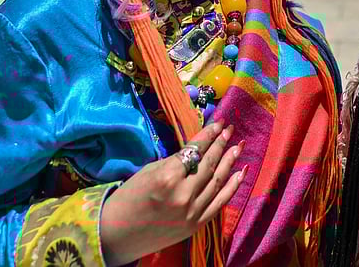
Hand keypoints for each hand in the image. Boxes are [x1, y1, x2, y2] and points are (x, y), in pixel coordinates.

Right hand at [100, 121, 245, 265]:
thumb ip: (175, 161)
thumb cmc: (128, 198)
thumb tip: (197, 149)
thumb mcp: (149, 171)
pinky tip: (241, 172)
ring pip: (218, 181)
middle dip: (221, 144)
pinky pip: (220, 202)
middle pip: (209, 164)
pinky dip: (233, 186)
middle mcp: (184, 194)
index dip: (209, 135)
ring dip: (230, 161)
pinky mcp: (196, 225)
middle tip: (230, 130)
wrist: (117, 235)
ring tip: (238, 145)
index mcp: (168, 177)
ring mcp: (193, 212)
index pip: (195, 151)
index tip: (219, 123)